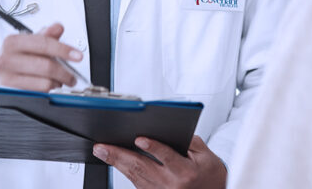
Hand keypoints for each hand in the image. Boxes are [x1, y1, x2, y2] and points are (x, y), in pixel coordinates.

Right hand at [0, 23, 81, 109]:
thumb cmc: (16, 59)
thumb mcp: (29, 43)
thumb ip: (46, 36)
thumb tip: (58, 27)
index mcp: (13, 42)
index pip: (44, 43)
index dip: (64, 50)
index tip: (78, 56)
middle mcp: (6, 59)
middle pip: (46, 65)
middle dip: (65, 72)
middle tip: (72, 76)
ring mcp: (6, 78)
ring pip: (44, 82)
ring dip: (57, 83)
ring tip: (59, 81)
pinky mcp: (9, 94)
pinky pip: (37, 94)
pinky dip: (47, 92)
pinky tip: (48, 87)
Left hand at [93, 135, 226, 188]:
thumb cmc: (209, 172)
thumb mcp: (205, 153)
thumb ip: (187, 140)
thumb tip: (166, 128)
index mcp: (185, 172)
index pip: (167, 157)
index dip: (153, 148)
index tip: (140, 139)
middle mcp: (171, 185)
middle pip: (142, 168)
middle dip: (119, 156)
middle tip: (103, 147)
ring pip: (134, 177)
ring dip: (117, 163)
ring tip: (103, 151)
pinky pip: (137, 183)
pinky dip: (125, 171)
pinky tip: (115, 161)